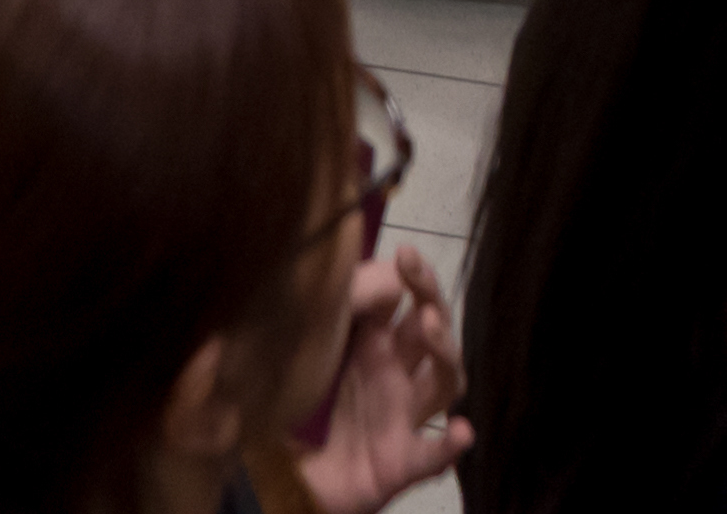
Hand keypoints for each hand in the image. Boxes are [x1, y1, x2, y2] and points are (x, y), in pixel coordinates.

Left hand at [289, 238, 467, 510]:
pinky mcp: (398, 463)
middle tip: (416, 275)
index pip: (405, 301)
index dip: (411, 277)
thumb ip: (341, 303)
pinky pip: (433, 455)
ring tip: (429, 325)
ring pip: (445, 384)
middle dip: (431, 299)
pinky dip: (450, 444)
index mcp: (369, 343)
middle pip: (431, 332)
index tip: (404, 254)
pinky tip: (459, 430)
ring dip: (446, 351)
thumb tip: (386, 272)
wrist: (266, 473)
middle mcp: (392, 375)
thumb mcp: (304, 340)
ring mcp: (400, 418)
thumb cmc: (286, 401)